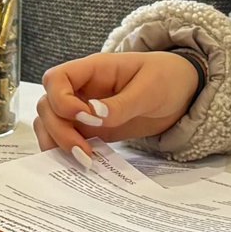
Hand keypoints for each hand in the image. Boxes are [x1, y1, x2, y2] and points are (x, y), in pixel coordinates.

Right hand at [35, 52, 199, 154]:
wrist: (182, 92)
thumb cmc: (167, 78)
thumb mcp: (150, 89)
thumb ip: (121, 104)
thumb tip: (92, 117)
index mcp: (94, 69)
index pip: (56, 79)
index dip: (61, 100)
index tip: (84, 119)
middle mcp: (82, 89)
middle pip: (48, 105)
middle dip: (59, 129)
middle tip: (83, 151)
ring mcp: (84, 109)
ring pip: (50, 123)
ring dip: (57, 142)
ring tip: (83, 160)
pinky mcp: (91, 129)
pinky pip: (67, 138)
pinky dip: (67, 151)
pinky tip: (85, 162)